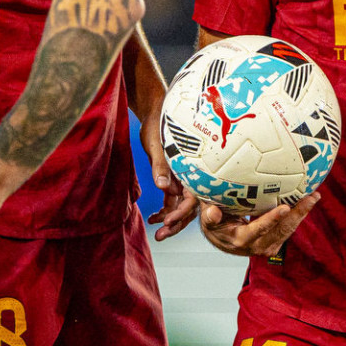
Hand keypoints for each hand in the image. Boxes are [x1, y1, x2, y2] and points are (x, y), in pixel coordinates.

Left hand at [142, 116, 199, 239]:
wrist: (154, 110)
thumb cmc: (157, 123)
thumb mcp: (157, 144)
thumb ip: (161, 166)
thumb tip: (163, 187)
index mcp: (192, 167)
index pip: (193, 197)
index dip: (182, 212)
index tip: (168, 221)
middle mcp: (190, 175)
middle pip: (188, 206)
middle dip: (176, 223)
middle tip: (162, 235)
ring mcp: (182, 178)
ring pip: (180, 205)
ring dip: (170, 220)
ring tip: (157, 233)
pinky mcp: (172, 178)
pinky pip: (171, 199)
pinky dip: (164, 210)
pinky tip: (152, 218)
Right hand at [199, 194, 319, 257]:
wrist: (221, 240)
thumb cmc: (215, 225)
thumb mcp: (209, 221)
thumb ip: (210, 217)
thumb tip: (213, 212)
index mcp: (241, 240)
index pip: (259, 229)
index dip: (272, 219)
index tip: (285, 208)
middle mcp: (257, 246)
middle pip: (281, 230)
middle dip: (298, 214)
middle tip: (311, 197)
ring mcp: (268, 246)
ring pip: (288, 230)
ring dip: (302, 214)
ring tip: (314, 197)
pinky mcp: (274, 243)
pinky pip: (288, 229)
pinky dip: (297, 216)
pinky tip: (306, 201)